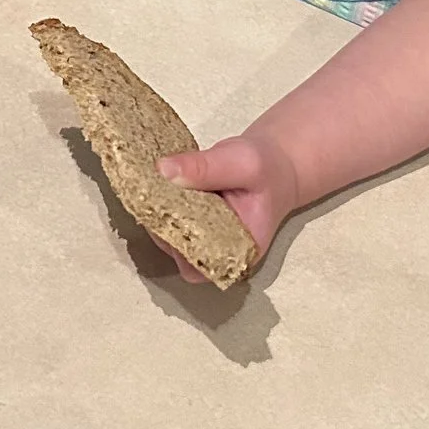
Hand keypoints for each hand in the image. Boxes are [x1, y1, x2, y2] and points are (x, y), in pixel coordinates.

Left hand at [154, 132, 301, 285]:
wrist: (276, 163)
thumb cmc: (266, 169)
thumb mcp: (242, 162)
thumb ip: (206, 168)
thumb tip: (163, 171)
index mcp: (238, 253)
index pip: (196, 266)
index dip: (174, 245)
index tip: (162, 211)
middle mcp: (219, 253)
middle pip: (178, 252)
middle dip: (161, 224)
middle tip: (152, 192)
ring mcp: (204, 238)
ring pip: (170, 236)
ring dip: (158, 213)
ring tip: (155, 184)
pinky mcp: (194, 222)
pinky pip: (171, 219)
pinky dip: (162, 203)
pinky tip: (161, 183)